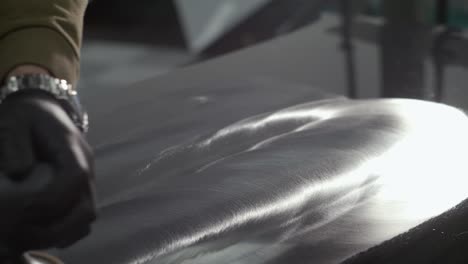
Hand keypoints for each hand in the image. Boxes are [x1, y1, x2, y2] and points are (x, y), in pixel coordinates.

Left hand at [0, 90, 95, 254]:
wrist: (44, 108)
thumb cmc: (26, 114)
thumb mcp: (14, 121)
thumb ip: (15, 145)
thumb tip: (20, 174)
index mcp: (72, 148)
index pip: (75, 179)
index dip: (51, 199)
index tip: (23, 208)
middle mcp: (87, 166)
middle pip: (87, 207)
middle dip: (58, 226)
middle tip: (26, 231)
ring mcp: (87, 178)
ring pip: (87, 216)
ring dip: (63, 230)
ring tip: (33, 234)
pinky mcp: (82, 187)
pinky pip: (82, 215)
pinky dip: (67, 228)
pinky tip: (44, 230)